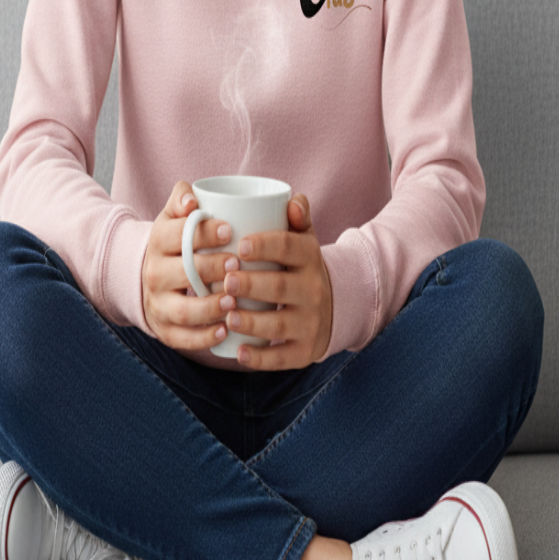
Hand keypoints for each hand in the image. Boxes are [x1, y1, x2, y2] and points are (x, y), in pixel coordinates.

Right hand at [141, 180, 237, 351]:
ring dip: (210, 307)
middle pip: (184, 272)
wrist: (145, 278)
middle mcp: (155, 273)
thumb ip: (182, 198)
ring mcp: (159, 304)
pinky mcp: (164, 329)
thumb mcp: (172, 217)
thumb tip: (193, 200)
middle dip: (212, 269)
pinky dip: (203, 338)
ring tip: (234, 301)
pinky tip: (225, 331)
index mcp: (158, 241)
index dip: (204, 233)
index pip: (179, 236)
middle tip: (238, 265)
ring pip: (184, 310)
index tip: (229, 230)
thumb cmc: (174, 243)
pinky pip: (182, 338)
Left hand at [223, 193, 331, 369]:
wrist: (332, 308)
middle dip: (252, 285)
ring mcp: (309, 324)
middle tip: (226, 281)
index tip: (241, 245)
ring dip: (251, 322)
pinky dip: (260, 359)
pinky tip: (239, 353)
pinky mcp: (304, 351)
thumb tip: (293, 200)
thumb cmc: (300, 268)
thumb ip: (297, 218)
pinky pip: (281, 358)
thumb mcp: (304, 241)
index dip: (266, 245)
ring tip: (227, 314)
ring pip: (278, 324)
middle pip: (280, 287)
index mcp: (310, 259)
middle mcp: (313, 291)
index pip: (290, 248)